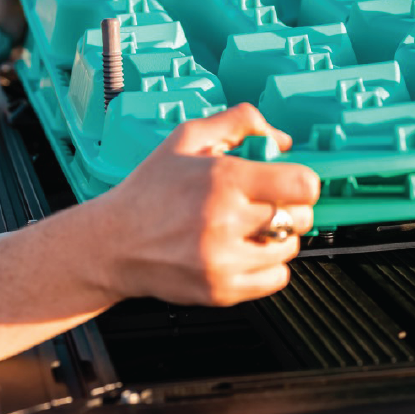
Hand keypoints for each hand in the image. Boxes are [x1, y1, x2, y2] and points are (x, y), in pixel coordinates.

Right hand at [90, 104, 320, 307]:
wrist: (113, 242)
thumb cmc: (149, 188)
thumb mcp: (187, 137)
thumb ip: (238, 122)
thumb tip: (281, 139)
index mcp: (222, 179)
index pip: (302, 184)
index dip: (300, 180)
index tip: (288, 181)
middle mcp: (225, 221)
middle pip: (301, 217)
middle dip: (288, 206)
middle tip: (264, 203)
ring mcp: (224, 260)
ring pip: (290, 248)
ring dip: (277, 236)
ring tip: (248, 227)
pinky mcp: (221, 291)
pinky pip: (277, 279)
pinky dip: (268, 265)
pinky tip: (243, 250)